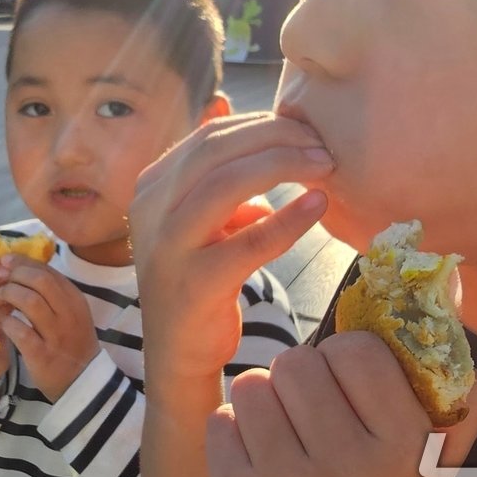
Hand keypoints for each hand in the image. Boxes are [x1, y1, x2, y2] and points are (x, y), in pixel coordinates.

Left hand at [0, 255, 97, 401]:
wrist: (81, 379)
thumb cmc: (71, 340)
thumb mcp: (69, 311)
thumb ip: (51, 290)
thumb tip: (23, 264)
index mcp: (74, 299)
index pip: (48, 271)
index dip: (23, 263)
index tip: (6, 262)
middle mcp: (68, 313)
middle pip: (40, 280)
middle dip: (16, 275)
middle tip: (1, 278)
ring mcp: (57, 334)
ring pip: (30, 301)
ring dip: (9, 294)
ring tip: (0, 297)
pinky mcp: (42, 354)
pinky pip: (20, 331)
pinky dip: (7, 323)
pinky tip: (3, 323)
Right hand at [132, 113, 334, 382]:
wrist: (179, 352)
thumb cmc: (201, 280)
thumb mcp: (204, 220)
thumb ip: (222, 179)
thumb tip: (256, 131)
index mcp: (152, 186)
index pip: (210, 136)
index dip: (261, 124)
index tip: (306, 130)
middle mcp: (149, 208)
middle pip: (216, 150)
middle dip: (276, 138)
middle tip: (323, 145)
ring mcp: (167, 246)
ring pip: (225, 184)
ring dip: (283, 166)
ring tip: (326, 167)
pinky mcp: (193, 284)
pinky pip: (247, 242)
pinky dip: (288, 219)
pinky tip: (318, 205)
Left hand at [207, 333, 476, 476]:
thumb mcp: (438, 465)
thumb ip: (459, 397)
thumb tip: (452, 304)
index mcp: (406, 446)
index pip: (356, 349)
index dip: (345, 358)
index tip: (348, 383)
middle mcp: (350, 466)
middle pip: (297, 361)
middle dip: (301, 378)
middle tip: (313, 411)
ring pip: (252, 384)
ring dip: (264, 402)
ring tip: (287, 436)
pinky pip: (221, 420)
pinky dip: (234, 433)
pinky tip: (258, 460)